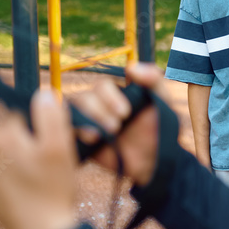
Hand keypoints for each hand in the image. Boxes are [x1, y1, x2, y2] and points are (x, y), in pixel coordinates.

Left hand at [0, 89, 79, 228]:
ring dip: (18, 159)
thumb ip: (50, 115)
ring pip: (3, 152)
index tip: (52, 148)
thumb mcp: (61, 148)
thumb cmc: (53, 191)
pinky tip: (26, 190)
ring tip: (37, 179)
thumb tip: (41, 94)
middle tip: (47, 165)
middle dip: (28, 144)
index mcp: (2, 136)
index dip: (42, 130)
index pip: (22, 116)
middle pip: (11, 133)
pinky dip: (10, 176)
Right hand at [73, 63, 177, 185]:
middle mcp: (98, 105)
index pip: (102, 85)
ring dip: (89, 120)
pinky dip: (74, 131)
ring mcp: (87, 123)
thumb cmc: (157, 130)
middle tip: (117, 126)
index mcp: (115, 94)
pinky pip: (66, 130)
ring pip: (74, 112)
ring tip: (105, 134)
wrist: (152, 163)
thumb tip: (131, 66)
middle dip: (100, 111)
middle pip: (84, 97)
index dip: (110, 96)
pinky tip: (91, 139)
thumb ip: (153, 80)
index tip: (126, 112)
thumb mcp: (161, 102)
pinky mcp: (80, 140)